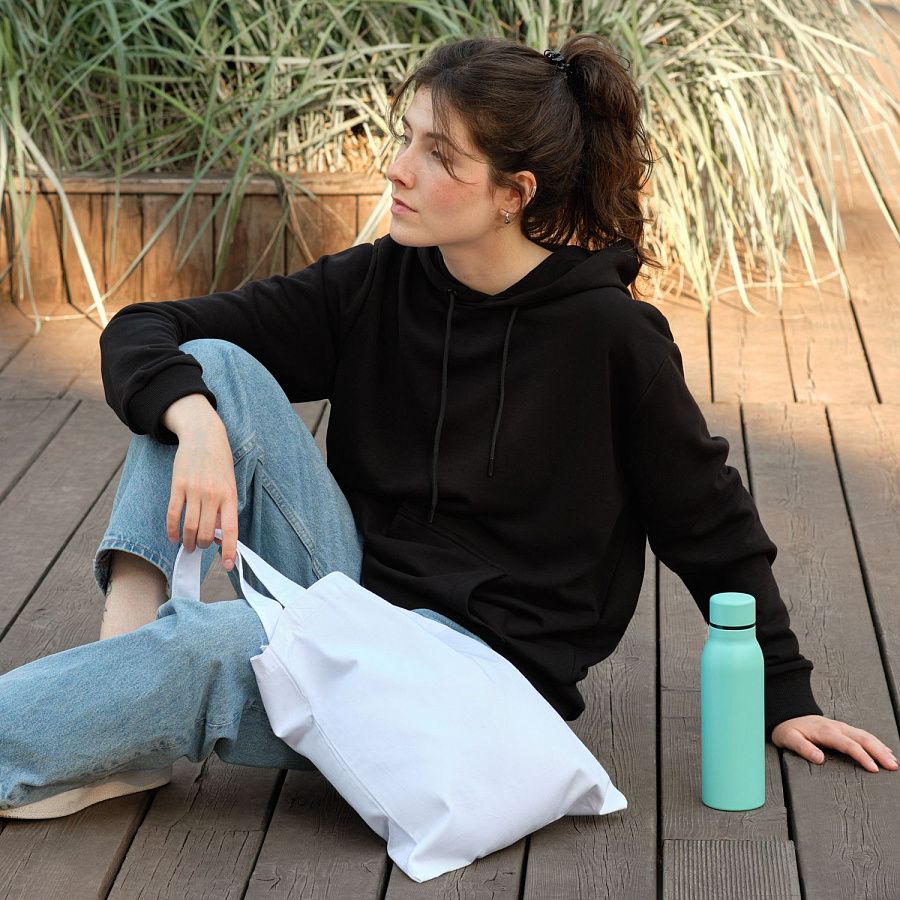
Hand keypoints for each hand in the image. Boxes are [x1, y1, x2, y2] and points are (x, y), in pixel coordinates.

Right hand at [166, 414, 238, 572]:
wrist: (204, 435)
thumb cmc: (220, 463)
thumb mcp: (230, 484)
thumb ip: (225, 508)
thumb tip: (219, 536)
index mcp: (230, 495)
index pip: (231, 529)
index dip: (230, 550)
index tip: (230, 565)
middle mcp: (212, 495)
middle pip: (207, 532)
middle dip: (204, 545)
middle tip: (202, 547)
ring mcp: (194, 490)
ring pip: (189, 527)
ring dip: (189, 542)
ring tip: (189, 545)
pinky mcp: (177, 486)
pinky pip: (173, 515)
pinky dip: (172, 531)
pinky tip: (173, 537)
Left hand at [771, 715, 898, 771]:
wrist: (786, 714)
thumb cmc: (787, 729)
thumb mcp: (788, 739)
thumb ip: (803, 748)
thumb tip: (820, 759)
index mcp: (825, 731)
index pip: (849, 745)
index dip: (862, 756)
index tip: (873, 769)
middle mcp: (836, 727)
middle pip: (863, 738)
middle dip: (879, 752)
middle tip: (892, 766)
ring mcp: (840, 726)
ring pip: (865, 735)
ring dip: (880, 747)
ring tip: (893, 761)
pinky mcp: (842, 728)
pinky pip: (862, 734)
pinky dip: (876, 742)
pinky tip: (884, 750)